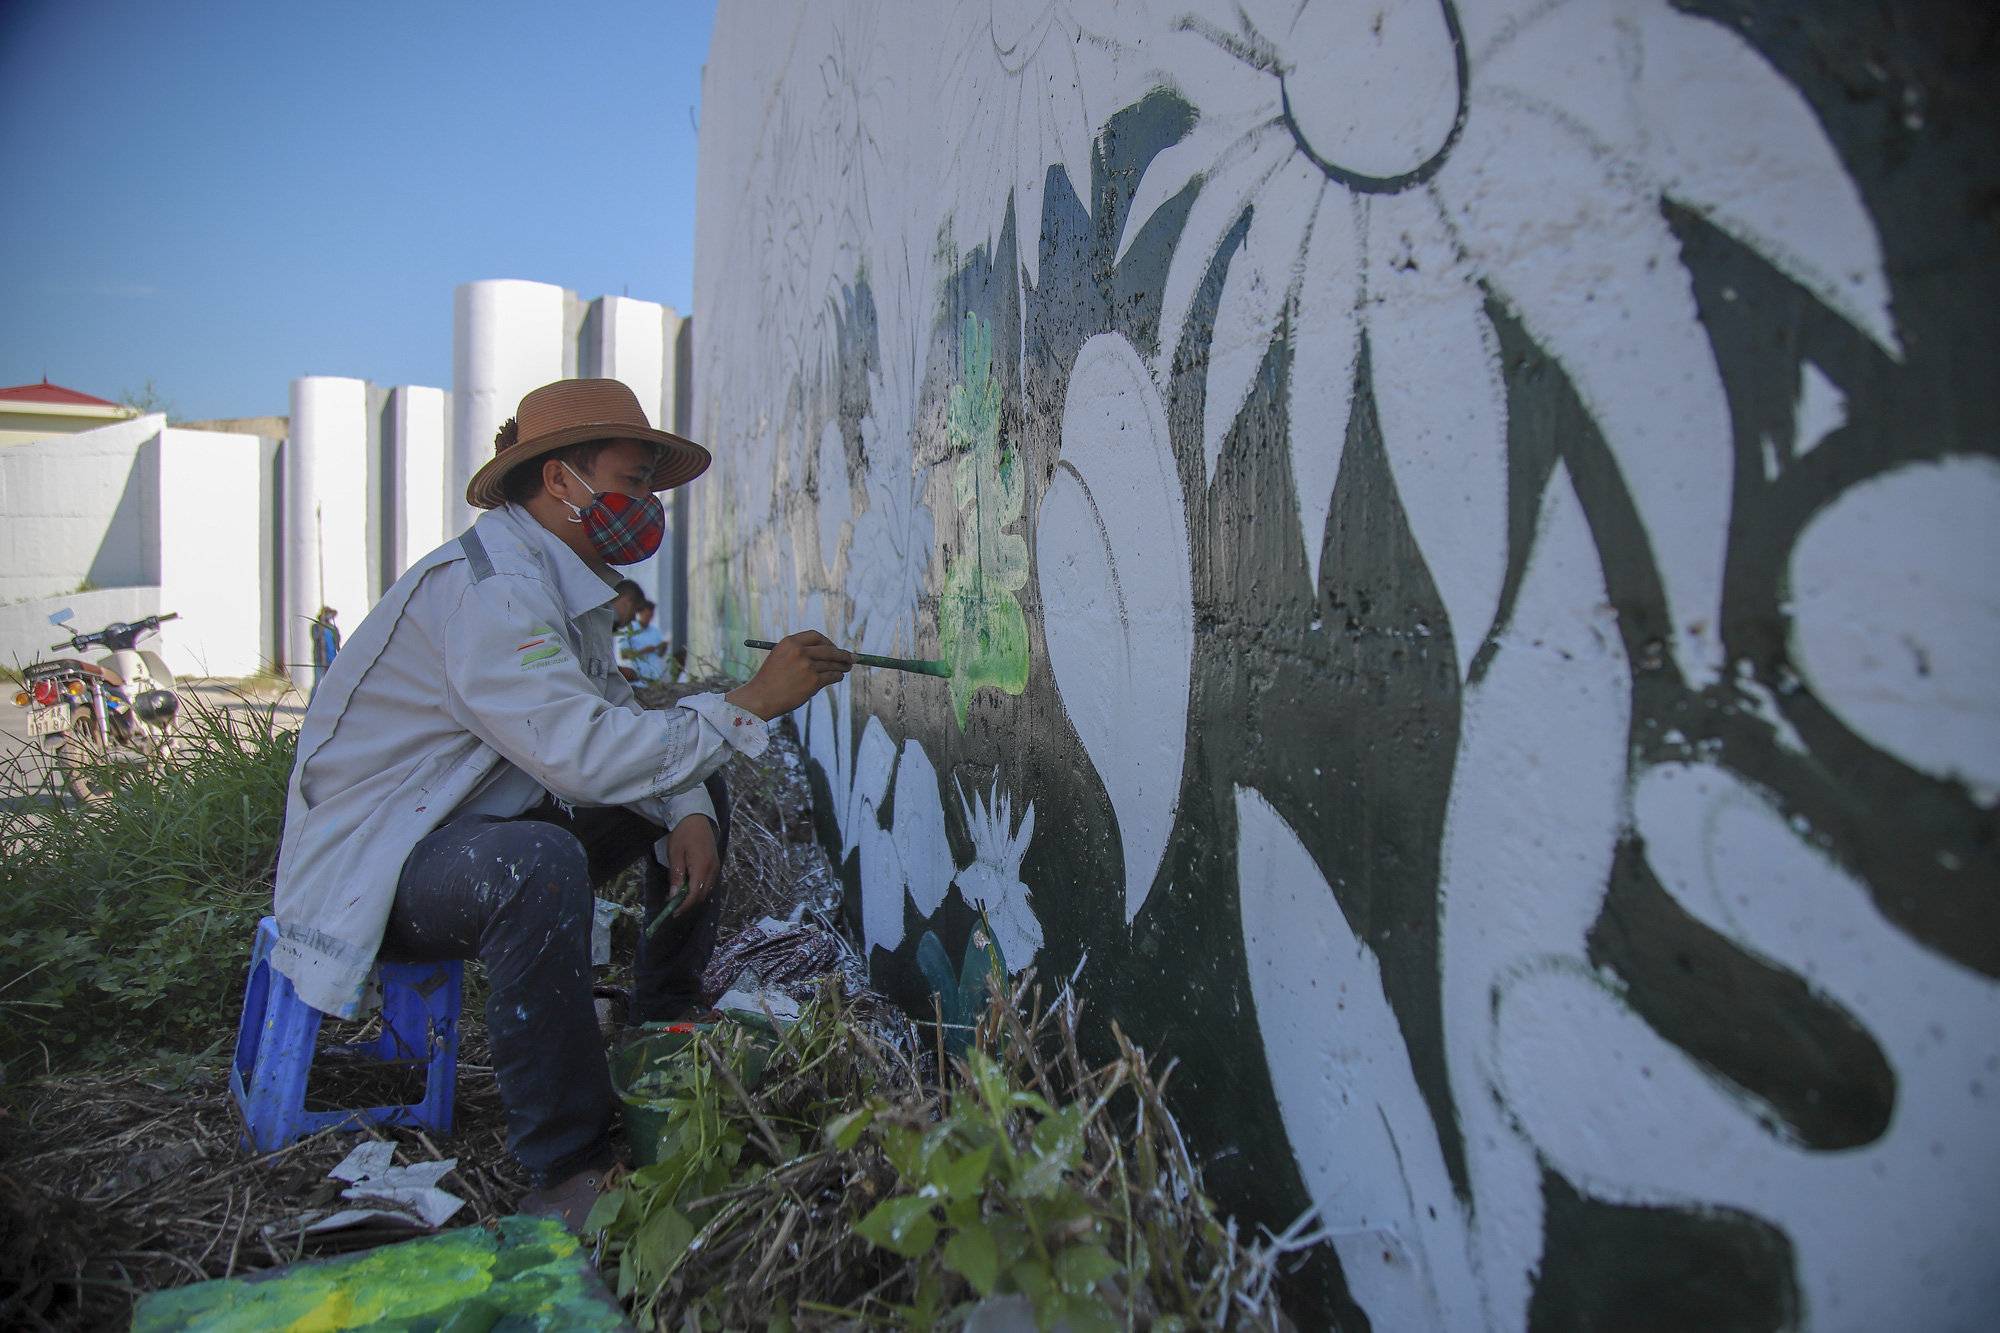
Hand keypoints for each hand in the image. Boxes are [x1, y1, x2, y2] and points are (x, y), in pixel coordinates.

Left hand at [665, 814, 719, 916]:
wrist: (696, 818)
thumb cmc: (683, 834)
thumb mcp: (674, 854)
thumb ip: (675, 875)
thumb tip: (673, 896)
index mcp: (702, 867)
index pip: (694, 894)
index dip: (684, 905)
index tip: (673, 911)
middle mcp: (712, 869)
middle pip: (702, 895)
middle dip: (688, 903)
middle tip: (672, 904)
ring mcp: (716, 867)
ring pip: (706, 890)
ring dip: (693, 896)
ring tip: (677, 895)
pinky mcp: (715, 865)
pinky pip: (708, 883)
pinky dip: (697, 888)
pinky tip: (686, 886)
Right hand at [724, 630, 851, 718]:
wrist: (761, 698)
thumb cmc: (769, 680)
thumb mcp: (780, 657)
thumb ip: (798, 652)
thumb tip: (824, 652)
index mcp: (789, 643)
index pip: (815, 636)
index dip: (827, 641)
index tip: (833, 647)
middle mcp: (799, 652)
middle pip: (828, 650)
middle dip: (842, 654)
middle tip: (851, 657)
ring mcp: (807, 667)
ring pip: (832, 664)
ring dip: (841, 666)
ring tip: (846, 667)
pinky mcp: (813, 682)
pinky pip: (832, 676)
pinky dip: (837, 676)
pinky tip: (839, 676)